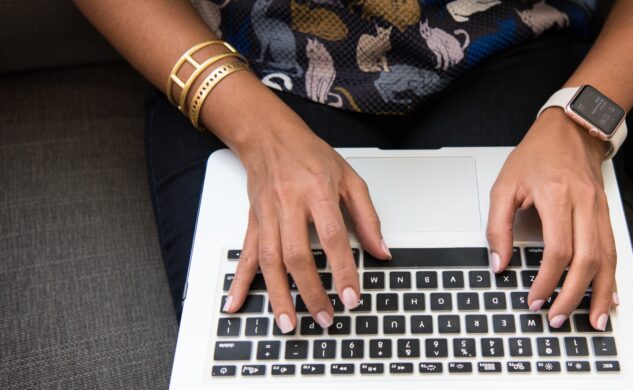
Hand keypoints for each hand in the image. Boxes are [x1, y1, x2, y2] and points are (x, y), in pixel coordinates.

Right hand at [220, 101, 390, 332]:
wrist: (269, 136)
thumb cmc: (310, 156)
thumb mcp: (350, 179)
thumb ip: (367, 217)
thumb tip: (381, 251)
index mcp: (317, 192)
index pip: (333, 238)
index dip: (343, 270)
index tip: (352, 297)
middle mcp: (289, 204)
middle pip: (297, 255)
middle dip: (311, 292)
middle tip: (325, 318)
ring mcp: (267, 215)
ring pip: (269, 261)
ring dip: (278, 296)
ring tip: (289, 323)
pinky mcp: (253, 221)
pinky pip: (245, 254)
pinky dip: (239, 281)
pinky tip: (235, 303)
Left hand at [487, 108, 617, 330]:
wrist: (571, 128)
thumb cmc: (537, 155)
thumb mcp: (504, 185)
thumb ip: (498, 226)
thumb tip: (499, 263)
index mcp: (557, 196)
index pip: (558, 249)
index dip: (547, 280)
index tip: (534, 299)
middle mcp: (584, 204)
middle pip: (587, 260)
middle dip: (573, 296)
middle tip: (558, 318)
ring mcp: (599, 209)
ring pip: (607, 259)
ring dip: (600, 294)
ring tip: (594, 320)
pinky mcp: (606, 213)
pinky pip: (613, 250)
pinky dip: (612, 277)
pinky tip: (610, 296)